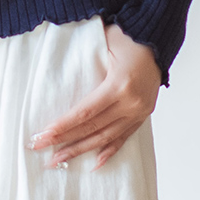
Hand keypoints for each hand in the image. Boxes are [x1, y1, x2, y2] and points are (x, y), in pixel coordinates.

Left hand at [29, 25, 161, 170]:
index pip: (86, 112)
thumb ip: (85, 57)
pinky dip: (109, 150)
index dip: (63, 126)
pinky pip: (124, 137)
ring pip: (106, 137)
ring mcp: (139, 111)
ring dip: (81, 150)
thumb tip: (58, 68)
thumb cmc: (129, 37)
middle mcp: (131, 102)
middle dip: (65, 140)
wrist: (158, 40)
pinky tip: (95, 163)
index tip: (43, 135)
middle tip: (41, 149)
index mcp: (120, 85)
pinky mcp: (143, 115)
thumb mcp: (105, 41)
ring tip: (59, 159)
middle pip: (93, 128)